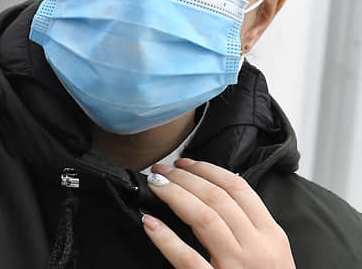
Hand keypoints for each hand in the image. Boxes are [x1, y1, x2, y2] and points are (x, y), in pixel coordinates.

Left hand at [143, 158, 294, 267]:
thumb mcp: (270, 253)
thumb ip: (249, 226)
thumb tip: (213, 192)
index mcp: (271, 236)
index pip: (239, 188)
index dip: (207, 170)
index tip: (184, 163)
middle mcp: (256, 248)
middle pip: (216, 198)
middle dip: (184, 178)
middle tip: (160, 170)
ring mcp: (236, 267)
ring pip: (202, 217)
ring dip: (174, 195)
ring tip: (154, 185)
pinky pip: (187, 258)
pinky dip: (165, 239)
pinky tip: (149, 223)